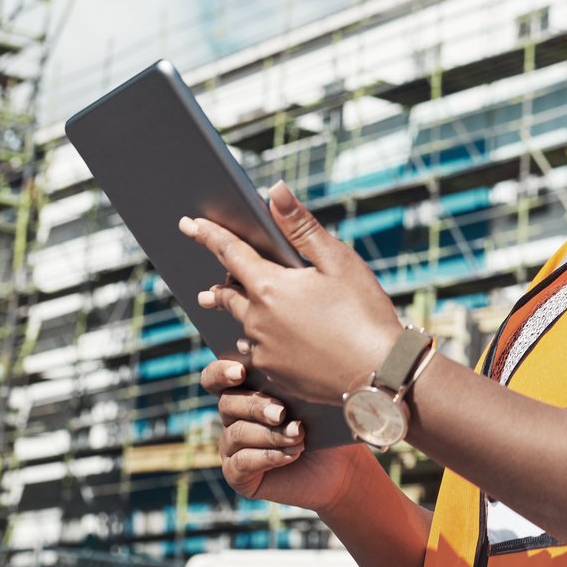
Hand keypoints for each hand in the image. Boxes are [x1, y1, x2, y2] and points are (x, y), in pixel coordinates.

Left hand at [181, 180, 403, 405]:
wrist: (379, 372)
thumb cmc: (363, 311)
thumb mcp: (337, 261)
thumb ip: (301, 227)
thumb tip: (275, 190)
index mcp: (269, 287)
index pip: (228, 252)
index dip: (207, 235)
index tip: (187, 224)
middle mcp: (257, 320)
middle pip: (227, 295)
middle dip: (218, 285)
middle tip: (207, 286)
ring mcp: (264, 351)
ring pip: (242, 326)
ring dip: (238, 314)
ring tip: (238, 315)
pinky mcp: (275, 375)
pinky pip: (256, 353)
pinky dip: (258, 341)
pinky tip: (266, 342)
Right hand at [200, 356, 371, 509]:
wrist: (341, 465)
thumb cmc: (327, 424)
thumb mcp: (314, 400)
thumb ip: (296, 383)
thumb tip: (291, 369)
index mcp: (245, 391)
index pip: (216, 378)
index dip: (221, 372)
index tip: (240, 372)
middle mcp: (233, 417)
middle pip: (227, 403)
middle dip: (255, 406)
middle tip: (282, 413)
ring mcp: (232, 447)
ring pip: (237, 433)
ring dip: (269, 434)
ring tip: (298, 436)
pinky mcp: (237, 475)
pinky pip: (242, 463)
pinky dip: (267, 456)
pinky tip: (290, 454)